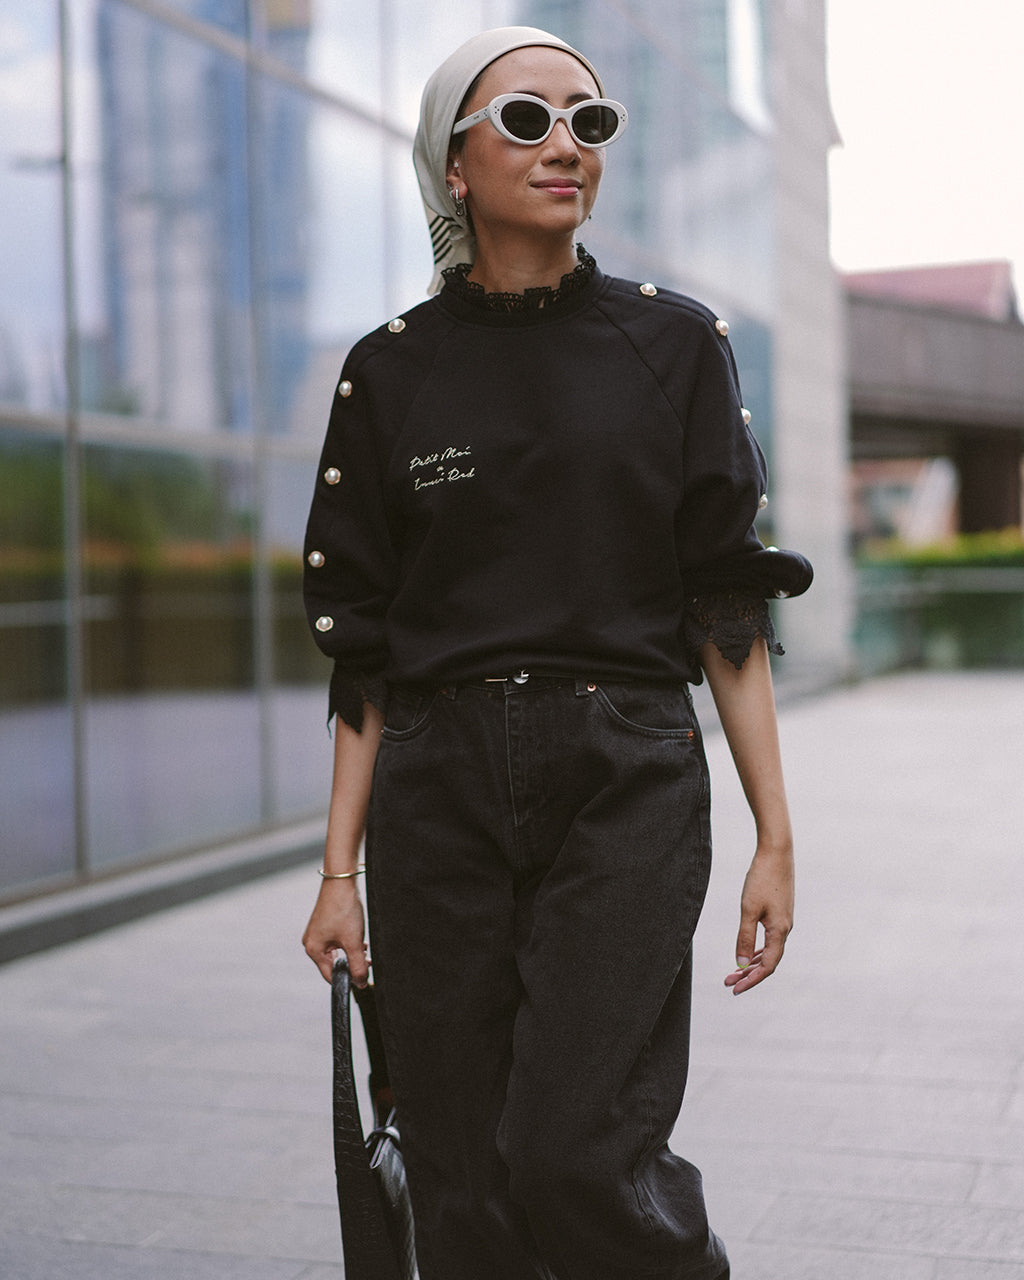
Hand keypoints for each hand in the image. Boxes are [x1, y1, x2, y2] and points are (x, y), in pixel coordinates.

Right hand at [302, 880, 369, 985]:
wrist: (342, 880)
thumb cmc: (343, 909)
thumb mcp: (353, 941)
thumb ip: (358, 965)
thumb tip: (361, 983)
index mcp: (313, 950)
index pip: (331, 975)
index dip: (348, 979)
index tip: (364, 979)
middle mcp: (312, 942)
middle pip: (335, 964)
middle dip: (352, 963)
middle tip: (367, 959)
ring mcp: (317, 933)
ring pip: (338, 952)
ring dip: (352, 952)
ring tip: (364, 946)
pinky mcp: (325, 925)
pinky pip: (337, 941)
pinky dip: (349, 942)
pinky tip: (359, 938)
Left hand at [724, 843, 793, 994]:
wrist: (777, 852)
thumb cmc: (761, 879)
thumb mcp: (748, 909)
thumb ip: (744, 937)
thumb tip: (739, 963)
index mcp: (780, 931)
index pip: (767, 966)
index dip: (751, 980)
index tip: (735, 989)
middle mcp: (785, 929)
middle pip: (768, 961)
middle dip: (748, 974)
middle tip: (728, 982)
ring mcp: (784, 920)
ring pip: (769, 950)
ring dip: (751, 962)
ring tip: (734, 972)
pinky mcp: (780, 912)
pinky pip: (770, 939)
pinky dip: (757, 949)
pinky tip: (747, 952)